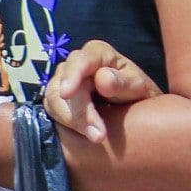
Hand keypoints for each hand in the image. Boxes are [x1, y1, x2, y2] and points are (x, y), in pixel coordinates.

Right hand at [43, 40, 160, 141]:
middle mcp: (76, 63)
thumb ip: (122, 83)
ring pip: (53, 99)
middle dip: (78, 112)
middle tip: (99, 135)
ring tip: (97, 137)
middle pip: (62, 84)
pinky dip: (66, 124)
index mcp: (97, 53)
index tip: (66, 94)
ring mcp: (64, 80)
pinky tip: (84, 134)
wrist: (134, 106)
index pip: (80, 60)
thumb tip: (102, 79)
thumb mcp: (138, 87)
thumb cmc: (137, 91)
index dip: (71, 75)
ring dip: (71, 121)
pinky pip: (52, 110)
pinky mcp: (58, 99)